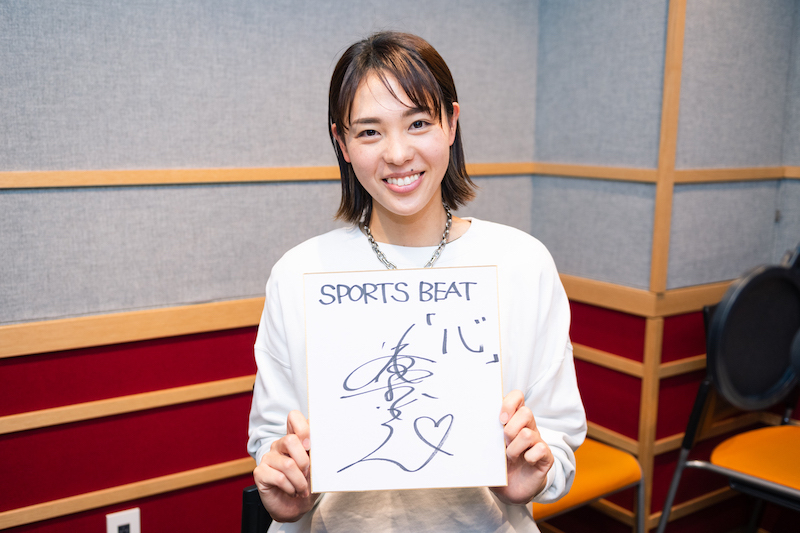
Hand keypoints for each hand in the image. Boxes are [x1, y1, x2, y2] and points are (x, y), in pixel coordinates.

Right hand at [253, 410, 318, 521]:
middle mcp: (279, 445)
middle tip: (308, 474)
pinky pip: (279, 478)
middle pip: (290, 440)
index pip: (293, 417)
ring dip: (300, 481)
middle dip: (304, 461)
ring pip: (288, 464)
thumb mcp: (316, 468)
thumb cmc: (306, 485)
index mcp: (294, 439)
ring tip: (302, 489)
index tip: (311, 445)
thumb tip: (320, 446)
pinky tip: (291, 491)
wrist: (295, 508)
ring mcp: (268, 458)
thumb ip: (316, 454)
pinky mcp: (260, 472)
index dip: (303, 427)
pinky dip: (290, 488)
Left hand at [491, 390, 553, 504]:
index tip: (500, 419)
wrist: (511, 489)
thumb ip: (486, 434)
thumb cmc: (500, 464)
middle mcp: (528, 427)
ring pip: (528, 434)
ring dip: (514, 448)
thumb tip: (470, 424)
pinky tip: (526, 462)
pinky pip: (540, 449)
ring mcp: (538, 441)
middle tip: (504, 442)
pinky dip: (530, 457)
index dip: (509, 403)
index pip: (517, 397)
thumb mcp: (491, 446)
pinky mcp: (546, 456)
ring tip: (510, 457)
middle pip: (526, 412)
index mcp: (514, 420)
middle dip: (510, 429)